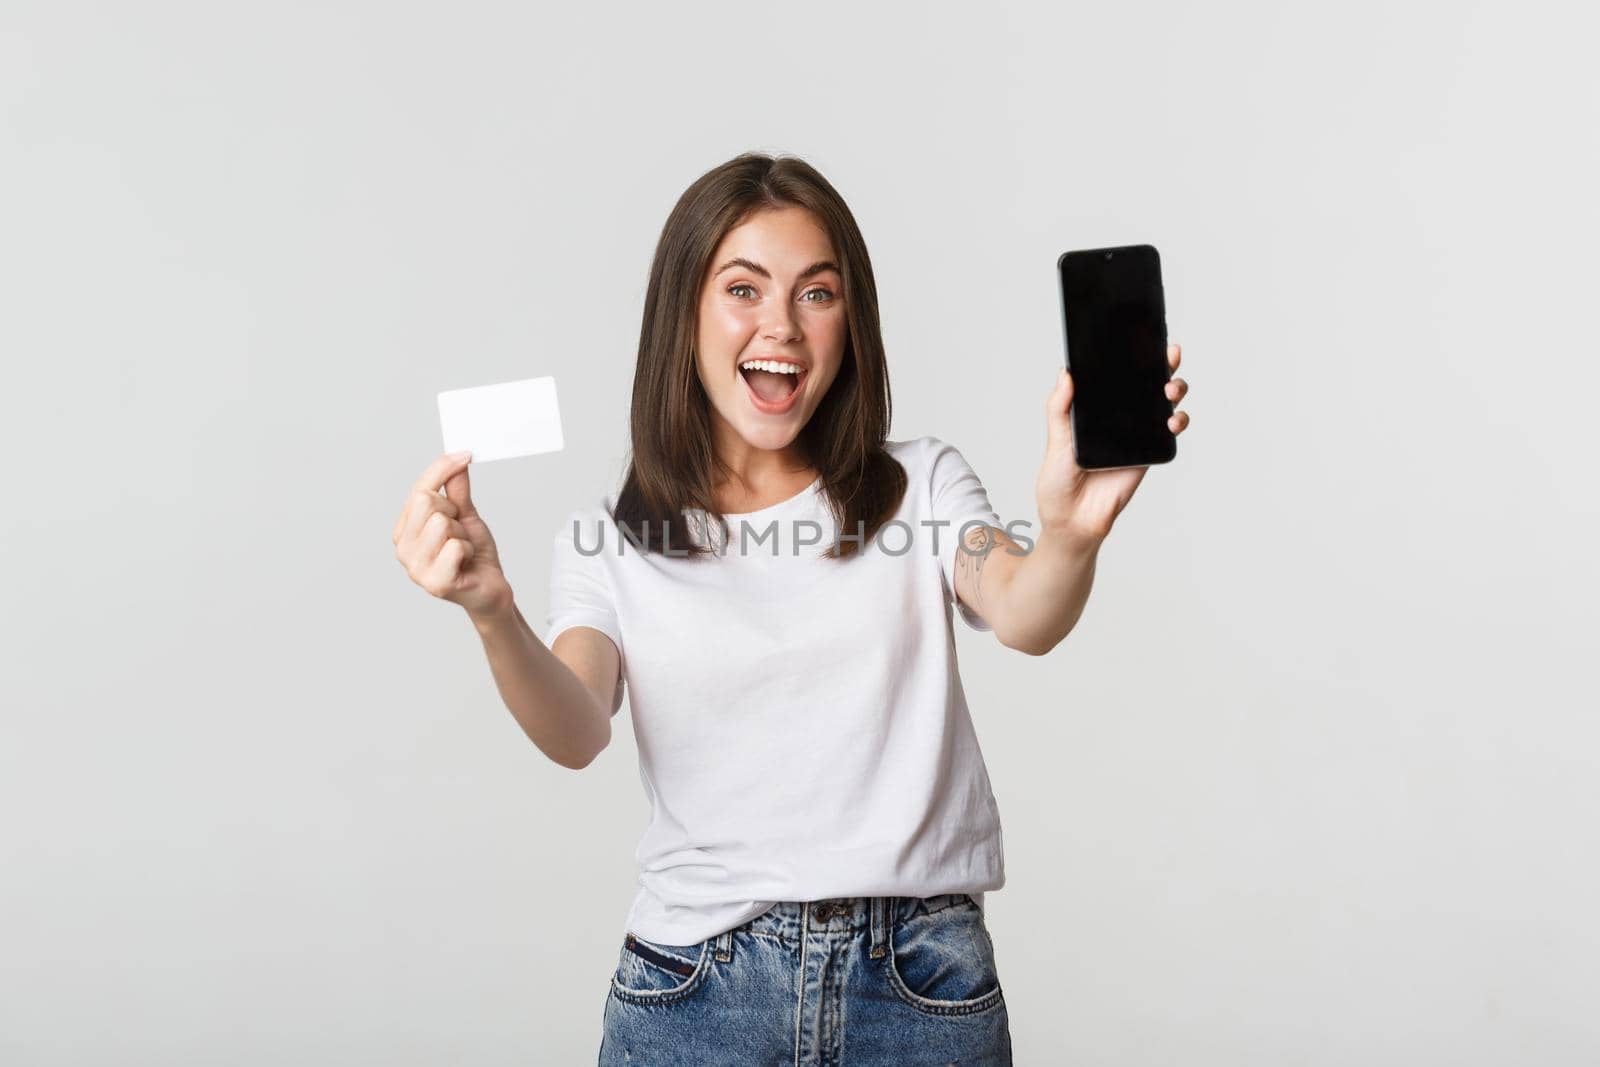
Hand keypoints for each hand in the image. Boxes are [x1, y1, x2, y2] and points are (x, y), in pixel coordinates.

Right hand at [392, 451, 513, 620]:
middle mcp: (403, 548)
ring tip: (463, 550)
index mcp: (404, 530)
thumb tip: (457, 459)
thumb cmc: (474, 554)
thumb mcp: (465, 515)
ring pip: (441, 523)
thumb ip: (456, 490)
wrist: (490, 588)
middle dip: (454, 512)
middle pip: (426, 502)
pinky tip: (466, 563)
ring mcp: (415, 568)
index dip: (442, 469)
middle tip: (461, 532)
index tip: (465, 455)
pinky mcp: (435, 582)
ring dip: (463, 534)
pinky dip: (468, 550)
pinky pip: (455, 545)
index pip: (419, 489)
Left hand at [1036, 342, 1190, 541]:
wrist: (1072, 522)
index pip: (1117, 377)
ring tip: (1170, 388)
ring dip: (1174, 389)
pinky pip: (1168, 433)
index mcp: (1096, 410)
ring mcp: (1135, 434)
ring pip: (1163, 403)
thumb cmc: (1058, 482)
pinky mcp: (1147, 453)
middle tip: (1167, 356)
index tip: (1145, 336)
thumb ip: (1060, 408)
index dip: (1133, 356)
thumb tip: (1066, 373)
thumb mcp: (1055, 441)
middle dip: (1163, 365)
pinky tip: (1172, 419)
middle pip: (1146, 384)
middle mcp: (1118, 418)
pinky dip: (1176, 422)